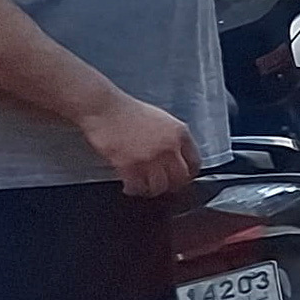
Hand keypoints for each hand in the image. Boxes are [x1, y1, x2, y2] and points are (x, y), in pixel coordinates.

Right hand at [82, 91, 197, 197]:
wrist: (104, 109)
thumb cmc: (129, 112)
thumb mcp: (162, 119)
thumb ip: (173, 138)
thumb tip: (178, 156)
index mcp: (180, 133)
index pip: (195, 162)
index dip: (188, 174)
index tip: (182, 178)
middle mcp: (169, 146)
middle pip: (180, 178)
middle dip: (172, 186)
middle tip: (163, 187)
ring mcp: (149, 157)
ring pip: (160, 186)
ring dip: (152, 190)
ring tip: (145, 188)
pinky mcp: (129, 165)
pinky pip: (138, 187)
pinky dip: (134, 190)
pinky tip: (130, 187)